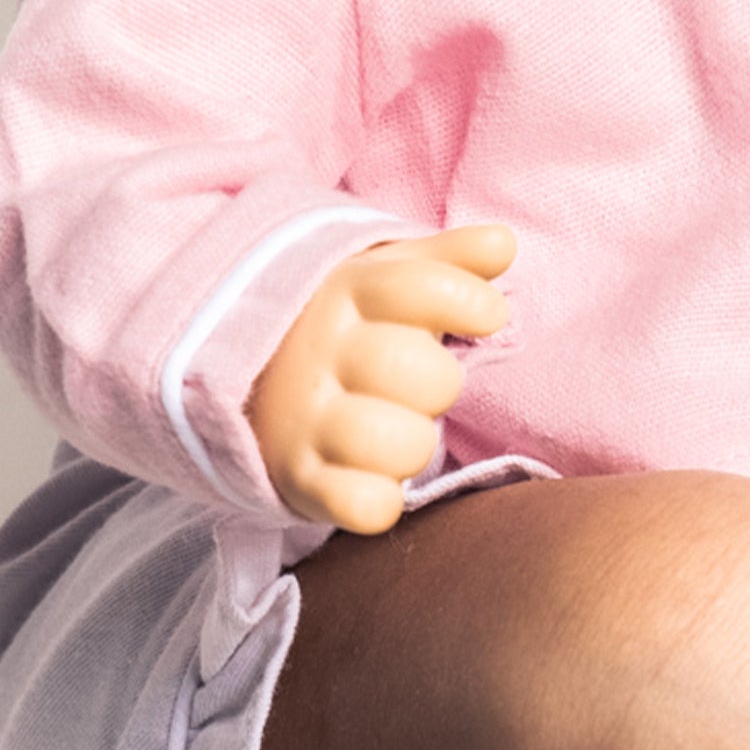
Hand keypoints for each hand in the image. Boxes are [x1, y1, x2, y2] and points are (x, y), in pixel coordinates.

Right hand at [246, 222, 515, 529]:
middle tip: (418, 385)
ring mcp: (305, 418)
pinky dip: (380, 501)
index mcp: (348, 291)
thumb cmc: (348, 326)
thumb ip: (449, 259)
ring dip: (415, 445)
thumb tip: (503, 243)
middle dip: (440, 384)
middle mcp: (322, 351)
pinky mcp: (296, 479)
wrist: (246, 375)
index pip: (424, 286)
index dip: (470, 302)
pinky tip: (374, 478)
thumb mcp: (386, 277)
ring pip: (402, 445)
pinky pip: (364, 506)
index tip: (486, 315)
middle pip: (427, 375)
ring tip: (396, 429)